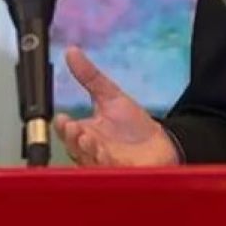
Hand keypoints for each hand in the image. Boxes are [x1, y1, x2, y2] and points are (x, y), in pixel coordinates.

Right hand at [52, 46, 179, 166]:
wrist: (163, 145)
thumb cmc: (133, 126)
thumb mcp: (110, 95)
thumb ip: (89, 76)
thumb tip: (71, 51)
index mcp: (85, 134)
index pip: (67, 131)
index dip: (63, 127)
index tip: (63, 118)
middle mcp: (91, 152)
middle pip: (75, 149)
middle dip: (73, 139)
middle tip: (74, 128)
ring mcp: (106, 165)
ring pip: (91, 162)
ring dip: (88, 152)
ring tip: (89, 140)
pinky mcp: (124, 173)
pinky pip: (113, 171)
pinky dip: (109, 164)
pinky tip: (108, 155)